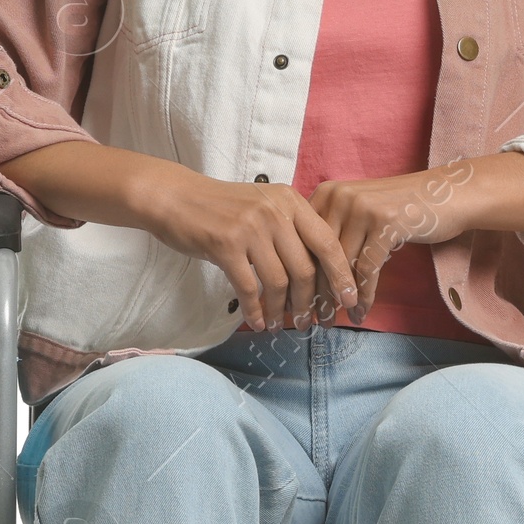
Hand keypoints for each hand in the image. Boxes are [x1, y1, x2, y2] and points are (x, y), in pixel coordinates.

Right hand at [143, 167, 359, 330]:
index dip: (341, 275)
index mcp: (290, 201)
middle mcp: (275, 212)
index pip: (327, 242)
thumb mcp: (264, 206)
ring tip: (279, 325)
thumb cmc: (222, 207)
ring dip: (281, 310)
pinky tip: (257, 322)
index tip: (347, 300)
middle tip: (310, 322)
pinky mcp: (226, 245)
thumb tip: (317, 273)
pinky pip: (249, 287)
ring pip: (279, 281)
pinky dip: (256, 310)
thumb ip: (291, 229)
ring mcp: (250, 228)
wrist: (176, 197)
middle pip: (305, 267)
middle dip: (310, 301)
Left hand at [306, 167, 471, 314]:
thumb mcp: (360, 214)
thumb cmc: (402, 211)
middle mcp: (339, 196)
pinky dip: (364, 294)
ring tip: (337, 320)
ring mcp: (362, 208)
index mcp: (326, 193)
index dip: (300, 275)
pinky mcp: (386, 222)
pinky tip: (361, 312)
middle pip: (319, 254)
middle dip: (317, 292)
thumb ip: (335, 233)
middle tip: (316, 320)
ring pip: (342, 264)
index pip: (303, 240)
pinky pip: (368, 268)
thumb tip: (309, 277)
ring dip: (340, 298)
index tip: (298, 303)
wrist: (446, 196)